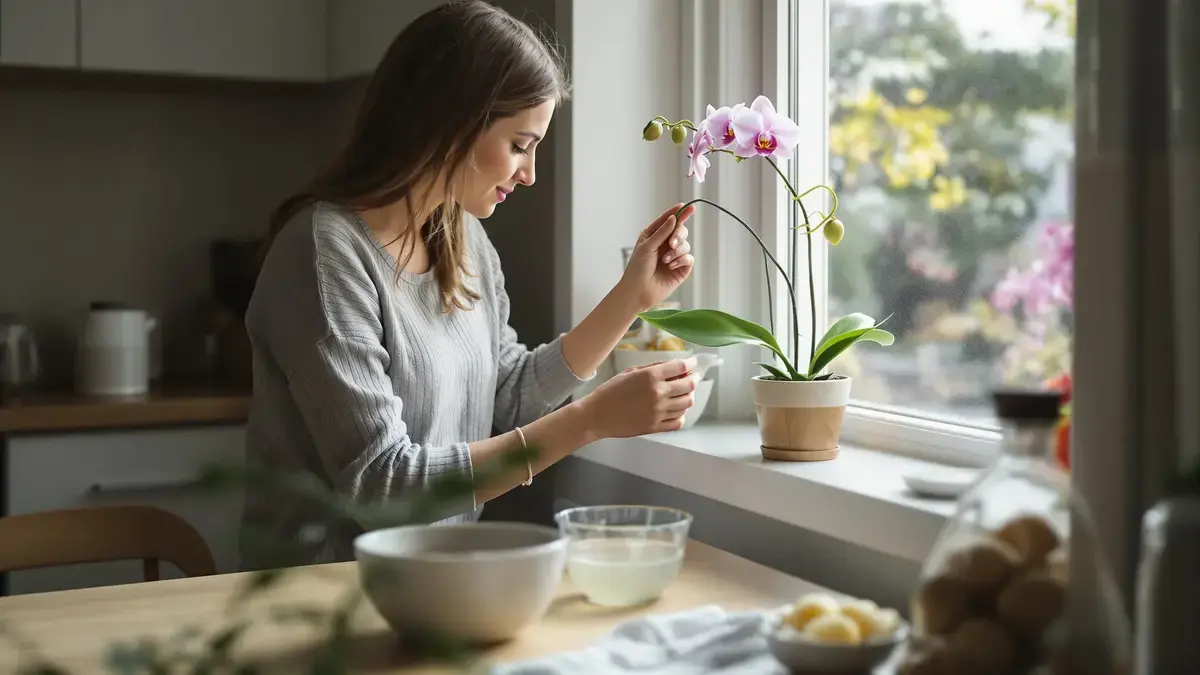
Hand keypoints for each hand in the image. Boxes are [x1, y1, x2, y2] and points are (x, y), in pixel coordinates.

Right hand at [581, 358, 698, 438]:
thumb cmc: (611, 391)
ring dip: (688, 396)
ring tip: (684, 393)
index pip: (680, 367)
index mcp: (651, 376)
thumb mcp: (630, 372)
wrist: (597, 415)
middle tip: (693, 376)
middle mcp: (658, 393)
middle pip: (688, 385)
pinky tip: (677, 410)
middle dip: (694, 378)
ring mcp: (658, 412)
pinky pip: (678, 421)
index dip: (690, 363)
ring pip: (686, 404)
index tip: (693, 363)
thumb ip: (653, 367)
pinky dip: (682, 415)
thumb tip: (673, 366)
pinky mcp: (656, 427)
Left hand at [618, 203, 696, 312]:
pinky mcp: (681, 268)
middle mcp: (665, 244)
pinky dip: (681, 260)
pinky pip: (689, 258)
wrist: (639, 291)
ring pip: (686, 244)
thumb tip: (674, 218)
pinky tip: (671, 266)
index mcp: (654, 236)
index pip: (669, 221)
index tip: (688, 206)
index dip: (678, 213)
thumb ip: (662, 232)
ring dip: (677, 251)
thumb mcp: (647, 246)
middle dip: (678, 235)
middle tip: (671, 243)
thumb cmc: (638, 269)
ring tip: (666, 261)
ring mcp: (674, 256)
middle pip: (681, 230)